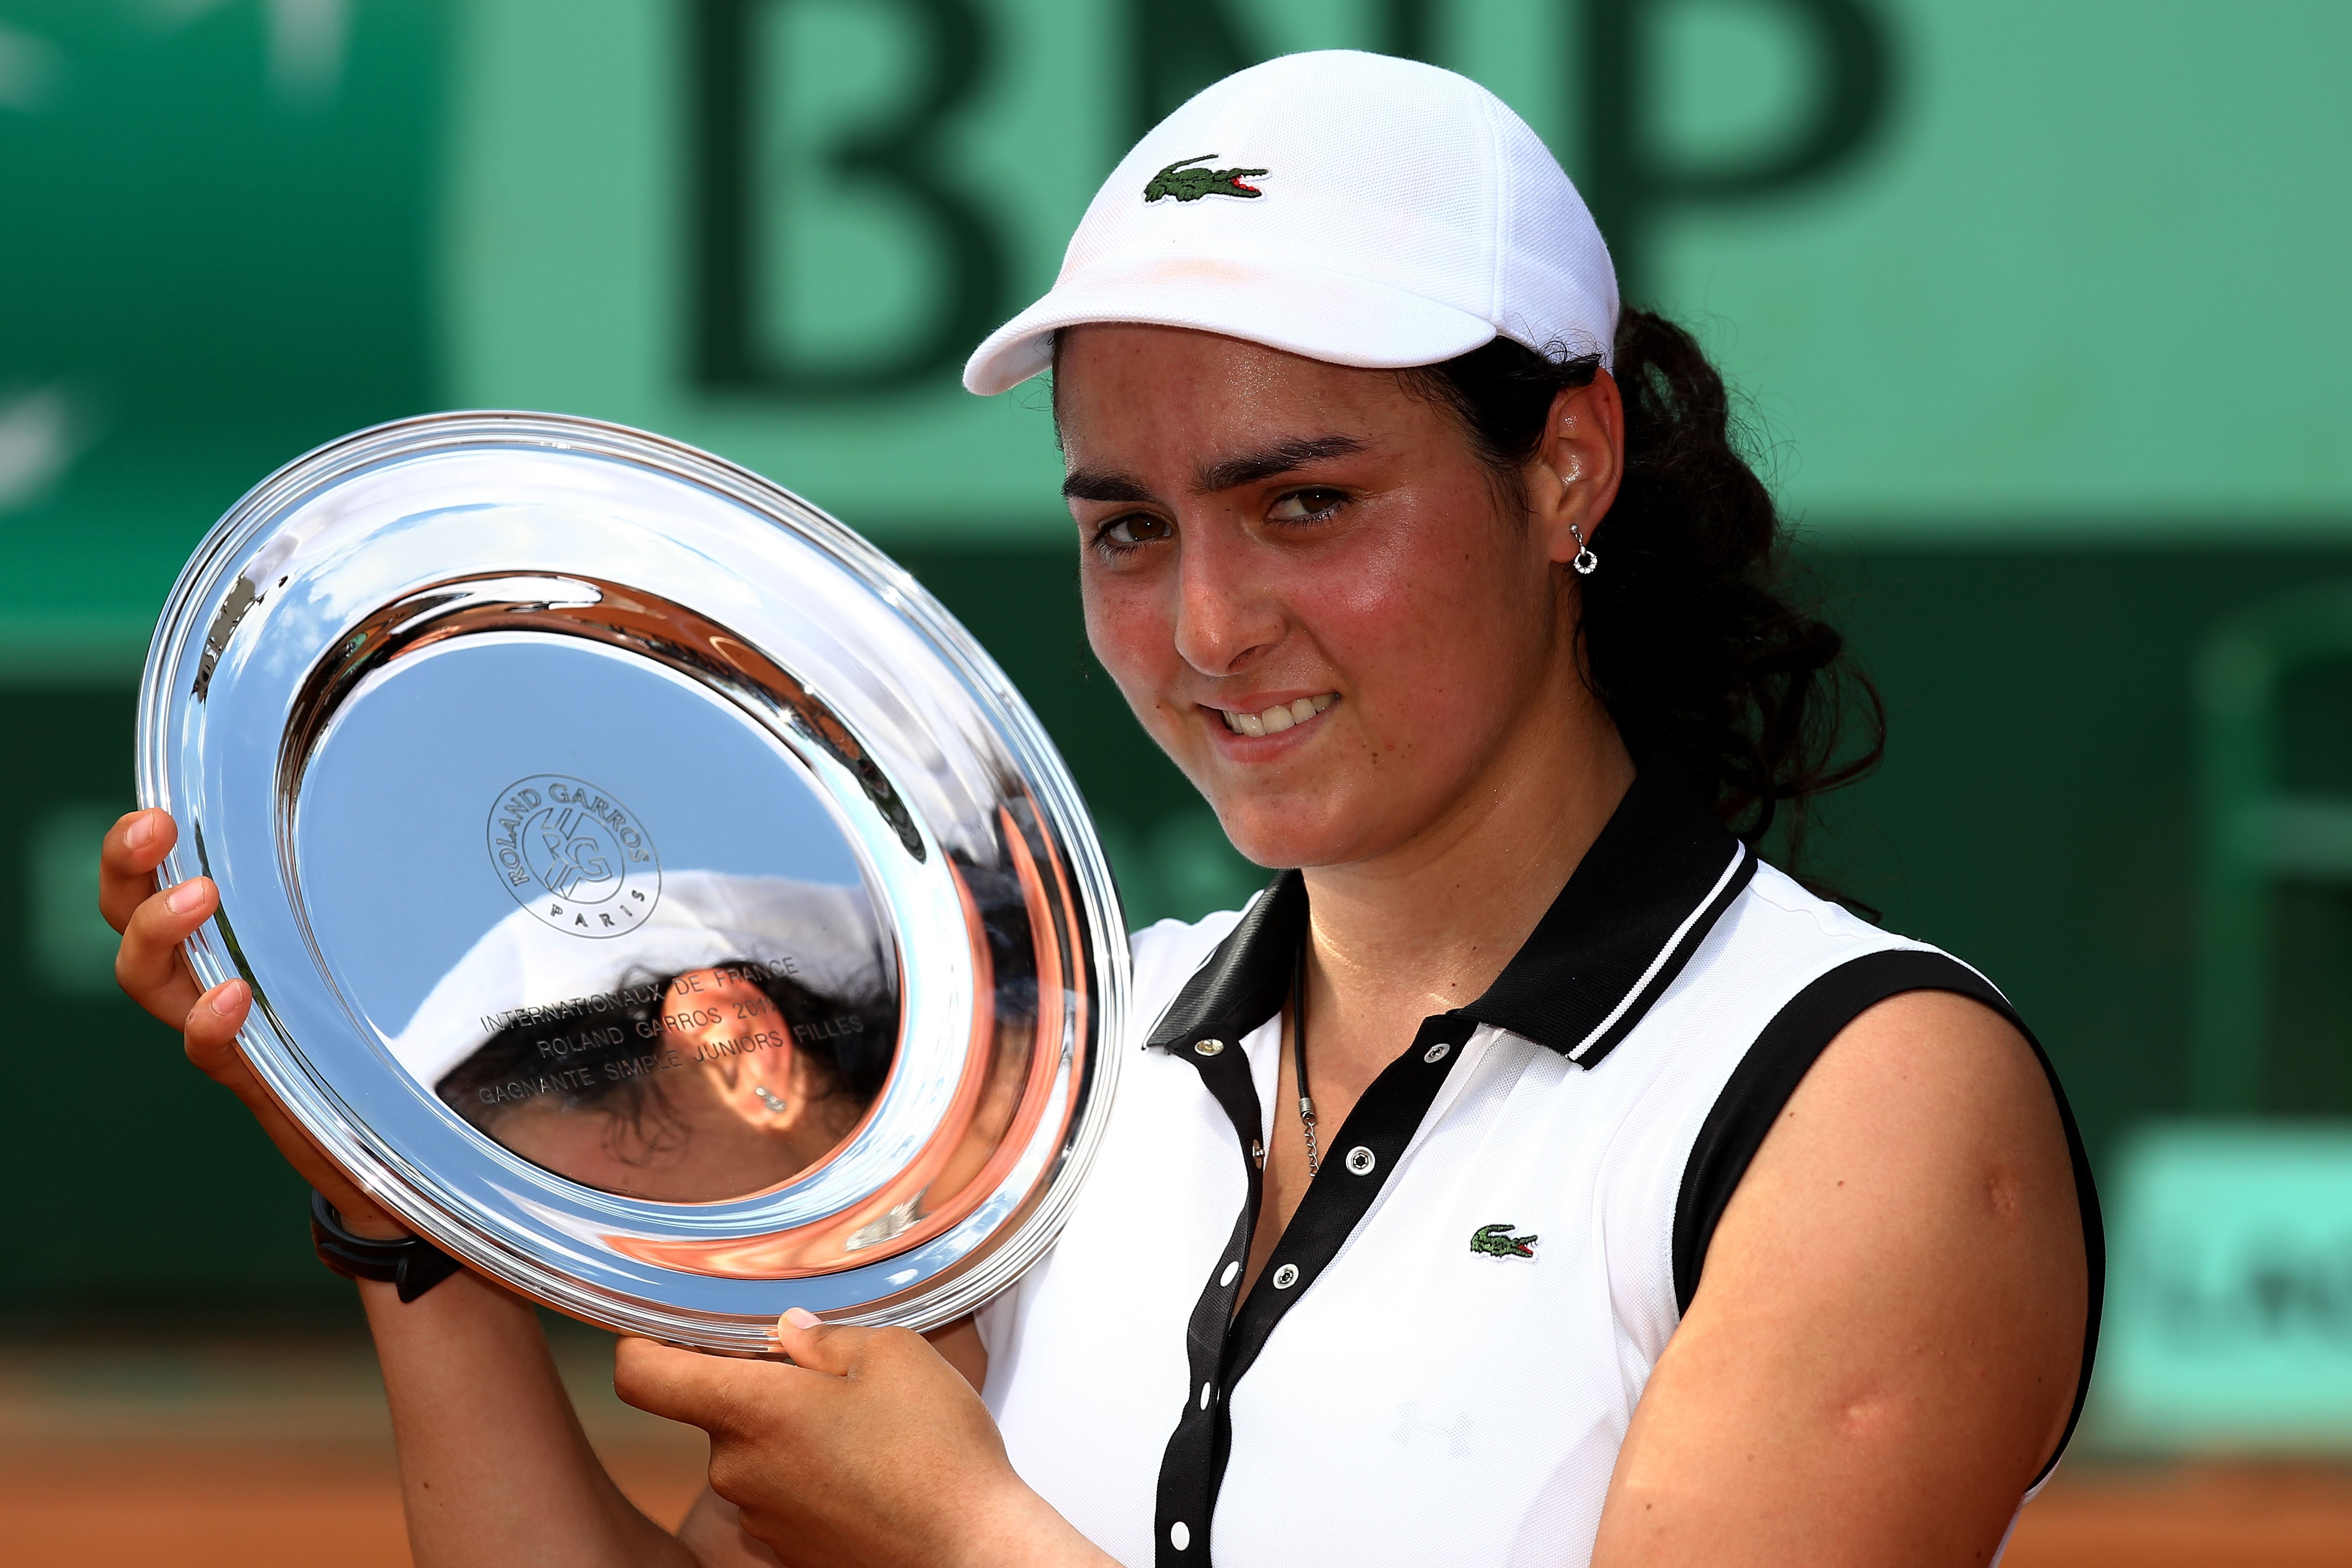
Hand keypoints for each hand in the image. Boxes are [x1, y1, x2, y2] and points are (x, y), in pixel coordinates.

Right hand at [101, 807, 405, 1236]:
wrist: (396, 1154)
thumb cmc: (389, 1039)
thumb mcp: (382, 957)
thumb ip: (390, 902)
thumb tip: (436, 819)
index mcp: (234, 940)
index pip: (159, 884)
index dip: (140, 849)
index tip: (159, 805)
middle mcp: (211, 981)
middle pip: (129, 920)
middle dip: (129, 869)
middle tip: (155, 826)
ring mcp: (227, 1034)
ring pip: (149, 981)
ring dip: (161, 932)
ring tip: (199, 895)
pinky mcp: (258, 1081)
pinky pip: (212, 1053)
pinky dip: (212, 1024)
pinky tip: (233, 997)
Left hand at [615, 1312, 1103, 1567]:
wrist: (973, 1553)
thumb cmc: (937, 1453)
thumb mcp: (895, 1356)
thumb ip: (828, 1338)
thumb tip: (790, 1334)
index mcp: (751, 1412)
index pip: (643, 1378)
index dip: (642, 1346)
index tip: (664, 1331)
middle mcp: (738, 1472)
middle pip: (716, 1413)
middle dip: (763, 1389)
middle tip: (833, 1378)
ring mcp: (761, 1522)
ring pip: (754, 1456)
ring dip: (793, 1437)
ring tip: (867, 1432)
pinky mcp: (790, 1553)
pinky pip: (782, 1498)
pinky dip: (813, 1480)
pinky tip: (871, 1474)